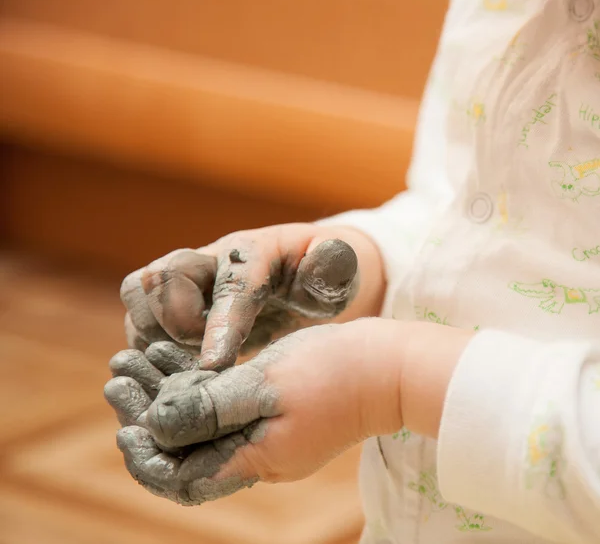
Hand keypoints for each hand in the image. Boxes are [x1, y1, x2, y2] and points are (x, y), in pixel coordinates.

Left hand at [105, 319, 404, 505]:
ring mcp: (267, 432)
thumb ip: (208, 409)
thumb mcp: (265, 386)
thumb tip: (155, 429)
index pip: (182, 477)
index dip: (146, 455)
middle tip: (118, 372)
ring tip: (134, 357)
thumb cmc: (334, 372)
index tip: (123, 418)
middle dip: (147, 411)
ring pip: (203, 419)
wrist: (389, 365)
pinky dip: (195, 382)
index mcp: (253, 459)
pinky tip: (173, 356)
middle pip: (187, 444)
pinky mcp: (273, 410)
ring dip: (167, 390)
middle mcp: (255, 454)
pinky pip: (223, 402)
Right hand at [120, 223, 383, 370]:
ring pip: (139, 296)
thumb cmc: (324, 276)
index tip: (215, 367)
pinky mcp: (179, 304)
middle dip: (169, 323)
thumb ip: (331, 268)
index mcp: (253, 253)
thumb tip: (323, 263)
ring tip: (181, 370)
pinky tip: (177, 374)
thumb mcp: (339, 271)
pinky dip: (148, 349)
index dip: (219, 325)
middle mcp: (211, 261)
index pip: (229, 285)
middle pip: (158, 278)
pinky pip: (142, 320)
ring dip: (151, 338)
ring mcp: (190, 281)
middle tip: (199, 360)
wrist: (305, 276)